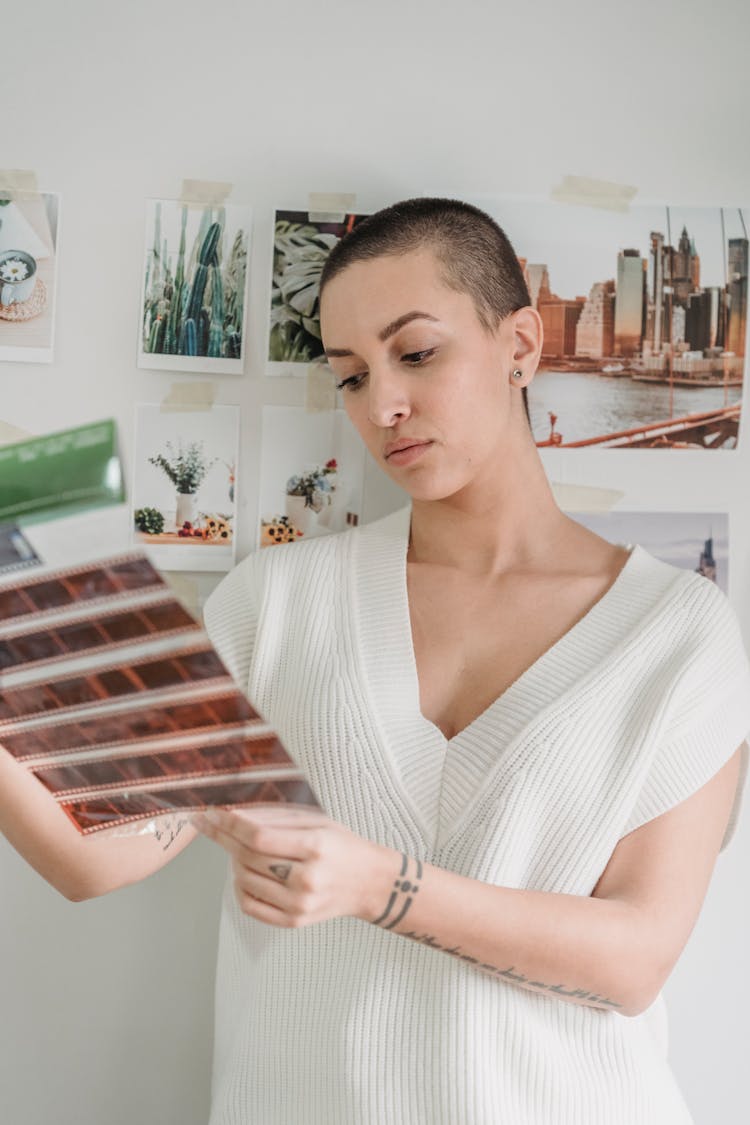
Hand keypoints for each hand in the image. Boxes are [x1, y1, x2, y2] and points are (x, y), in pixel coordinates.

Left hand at [190, 804, 387, 927]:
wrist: (370, 883)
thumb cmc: (343, 846)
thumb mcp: (319, 822)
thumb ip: (279, 818)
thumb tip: (237, 814)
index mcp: (315, 847)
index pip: (258, 837)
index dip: (230, 825)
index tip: (211, 814)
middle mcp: (307, 879)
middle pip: (248, 858)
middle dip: (223, 838)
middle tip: (210, 825)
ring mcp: (299, 904)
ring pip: (245, 881)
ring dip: (233, 861)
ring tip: (237, 847)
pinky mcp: (294, 921)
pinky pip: (250, 906)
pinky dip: (239, 887)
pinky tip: (243, 873)